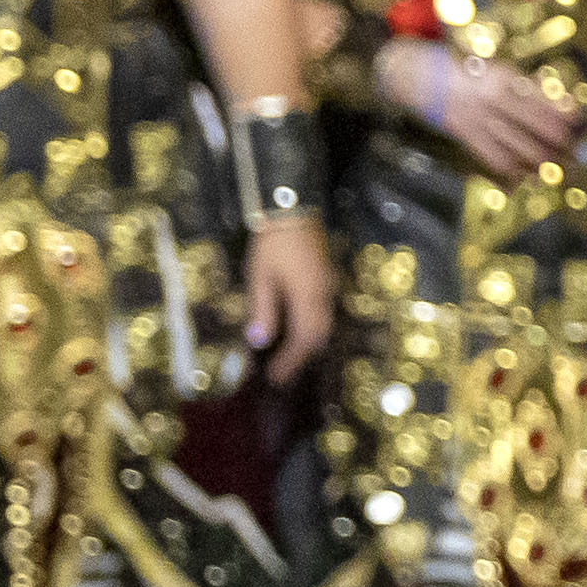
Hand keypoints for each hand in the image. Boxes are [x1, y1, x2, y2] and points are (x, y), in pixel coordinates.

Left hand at [244, 219, 333, 384]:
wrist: (293, 209)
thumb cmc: (273, 243)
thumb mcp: (260, 276)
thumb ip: (262, 310)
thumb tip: (259, 342)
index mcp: (307, 296)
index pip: (303, 339)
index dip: (290, 361)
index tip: (275, 377)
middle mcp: (323, 294)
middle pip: (319, 335)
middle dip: (301, 356)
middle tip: (282, 371)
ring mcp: (327, 284)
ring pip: (325, 323)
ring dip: (308, 342)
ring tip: (290, 354)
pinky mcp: (326, 276)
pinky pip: (324, 310)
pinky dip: (313, 325)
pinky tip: (298, 326)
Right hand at [372, 40, 584, 176]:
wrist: (423, 78)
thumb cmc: (469, 70)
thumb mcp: (500, 69)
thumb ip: (528, 86)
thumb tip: (562, 103)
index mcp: (507, 79)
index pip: (549, 104)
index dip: (570, 118)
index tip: (582, 124)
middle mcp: (496, 101)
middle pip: (541, 131)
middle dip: (563, 145)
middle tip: (577, 154)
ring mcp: (481, 121)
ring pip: (522, 149)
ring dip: (543, 161)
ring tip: (558, 167)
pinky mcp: (468, 137)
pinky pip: (497, 160)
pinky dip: (514, 171)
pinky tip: (525, 175)